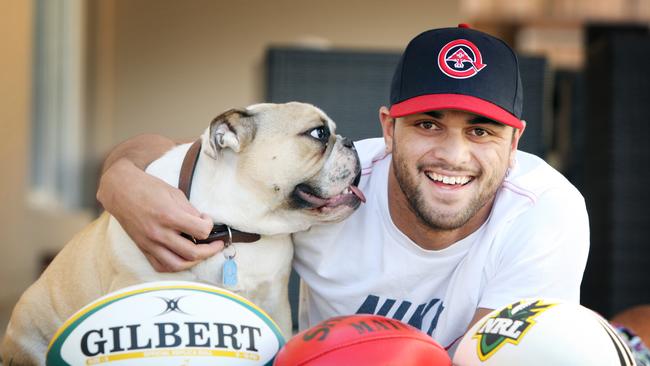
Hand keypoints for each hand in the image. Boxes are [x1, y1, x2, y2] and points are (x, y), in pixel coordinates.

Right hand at [97, 158, 223, 271]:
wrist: (120, 190)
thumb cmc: (148, 187)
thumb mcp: (175, 193)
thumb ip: (190, 211)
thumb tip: (203, 223)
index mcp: (169, 216)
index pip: (201, 231)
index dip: (209, 226)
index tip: (207, 219)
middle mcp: (159, 233)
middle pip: (193, 253)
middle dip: (210, 250)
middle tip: (216, 244)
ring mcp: (150, 243)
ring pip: (177, 265)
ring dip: (194, 262)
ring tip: (202, 254)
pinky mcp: (143, 248)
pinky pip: (161, 266)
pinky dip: (175, 266)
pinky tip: (183, 258)